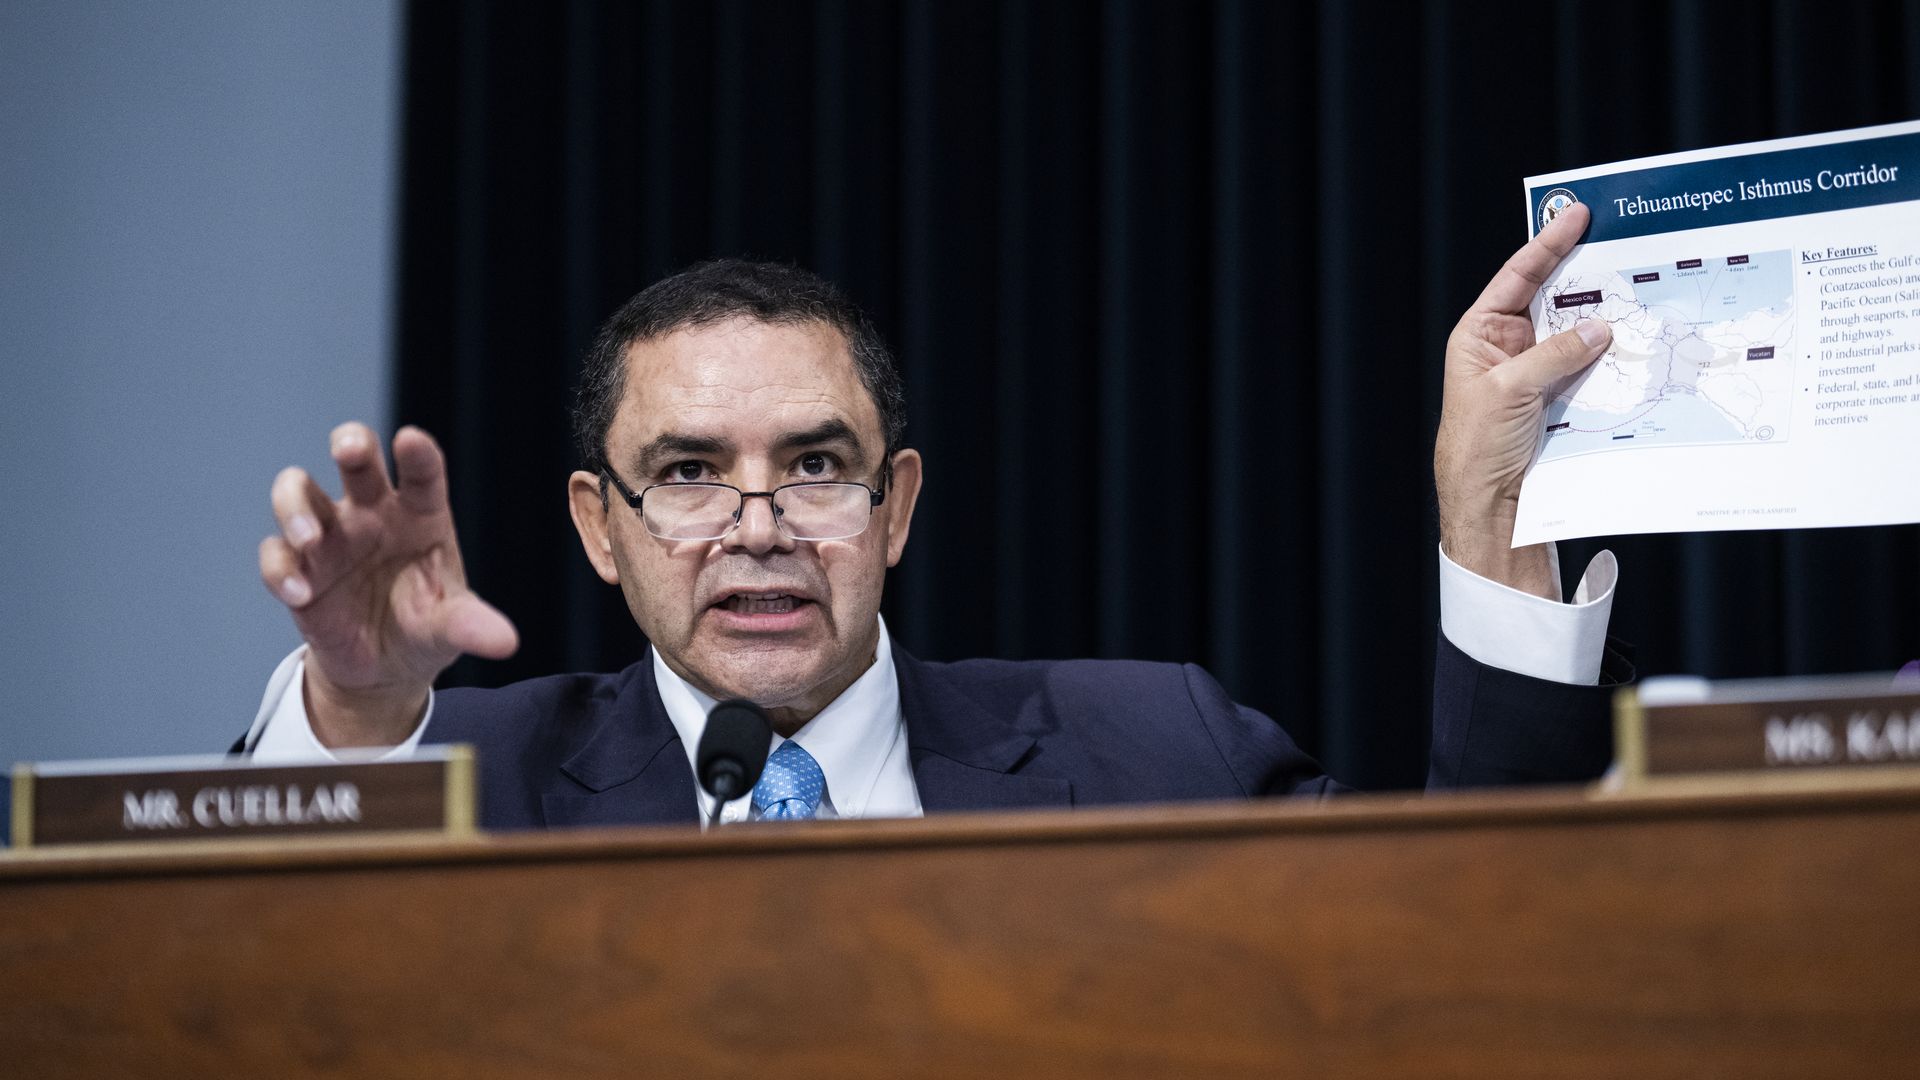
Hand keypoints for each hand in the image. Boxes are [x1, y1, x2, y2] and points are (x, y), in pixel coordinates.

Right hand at [258, 423, 517, 746]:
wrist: (384, 668)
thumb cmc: (425, 627)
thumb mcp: (451, 628)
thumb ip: (472, 626)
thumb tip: (506, 643)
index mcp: (420, 513)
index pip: (422, 473)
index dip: (417, 454)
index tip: (411, 440)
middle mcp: (372, 512)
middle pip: (355, 457)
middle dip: (350, 443)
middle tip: (349, 450)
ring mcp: (330, 534)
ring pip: (297, 491)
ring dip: (296, 507)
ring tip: (309, 538)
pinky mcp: (297, 567)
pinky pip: (275, 554)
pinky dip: (281, 569)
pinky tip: (300, 594)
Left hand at [1435, 202, 1611, 599]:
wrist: (1489, 508)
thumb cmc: (1477, 448)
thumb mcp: (1508, 392)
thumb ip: (1554, 355)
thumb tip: (1599, 328)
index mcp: (1480, 335)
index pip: (1517, 277)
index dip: (1548, 244)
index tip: (1578, 214)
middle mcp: (1510, 348)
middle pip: (1555, 300)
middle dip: (1589, 278)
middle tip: (1627, 249)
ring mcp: (1540, 373)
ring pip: (1581, 335)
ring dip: (1609, 321)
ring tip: (1643, 293)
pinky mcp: (1563, 400)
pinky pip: (1594, 370)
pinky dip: (1615, 359)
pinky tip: (1638, 346)